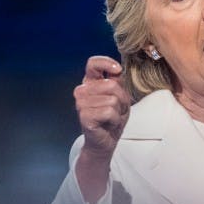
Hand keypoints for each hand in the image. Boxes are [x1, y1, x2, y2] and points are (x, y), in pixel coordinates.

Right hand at [73, 56, 130, 203]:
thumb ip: (117, 82)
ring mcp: (81, 103)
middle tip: (116, 110)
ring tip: (111, 118)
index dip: (106, 62)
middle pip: (111, 85)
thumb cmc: (112, 118)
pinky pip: (108, 112)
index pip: (93, 63)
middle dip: (121, 99)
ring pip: (112, 100)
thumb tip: (117, 70)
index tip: (117, 70)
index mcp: (90, 82)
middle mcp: (82, 91)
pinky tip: (108, 124)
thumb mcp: (120, 96)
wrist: (106, 141)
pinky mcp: (84, 116)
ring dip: (118, 111)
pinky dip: (114, 120)